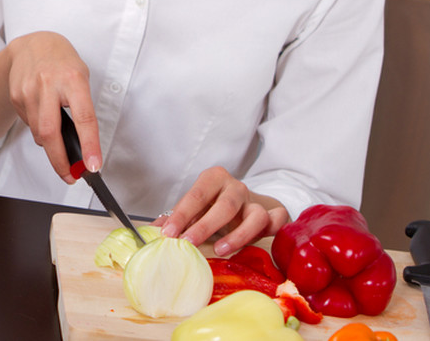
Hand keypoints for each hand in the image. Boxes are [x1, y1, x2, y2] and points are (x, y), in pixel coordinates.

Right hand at [4, 31, 100, 183]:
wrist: (33, 44)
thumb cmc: (63, 64)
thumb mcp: (81, 78)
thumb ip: (81, 107)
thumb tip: (81, 144)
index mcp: (73, 79)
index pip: (84, 118)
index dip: (89, 145)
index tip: (93, 166)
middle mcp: (49, 84)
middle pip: (51, 133)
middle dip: (60, 161)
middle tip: (70, 176)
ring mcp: (29, 90)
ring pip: (39, 133)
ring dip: (50, 144)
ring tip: (59, 140)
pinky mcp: (16, 97)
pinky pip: (29, 125)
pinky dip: (39, 128)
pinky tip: (43, 115)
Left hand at [153, 168, 289, 255]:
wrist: (247, 203)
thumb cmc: (215, 205)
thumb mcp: (195, 208)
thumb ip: (177, 218)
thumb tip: (153, 231)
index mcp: (213, 179)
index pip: (195, 197)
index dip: (181, 216)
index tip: (168, 234)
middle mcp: (236, 187)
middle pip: (224, 206)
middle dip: (205, 226)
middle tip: (188, 244)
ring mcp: (256, 201)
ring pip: (254, 216)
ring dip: (238, 235)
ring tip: (220, 250)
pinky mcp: (274, 214)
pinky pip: (277, 222)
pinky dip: (270, 231)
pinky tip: (257, 244)